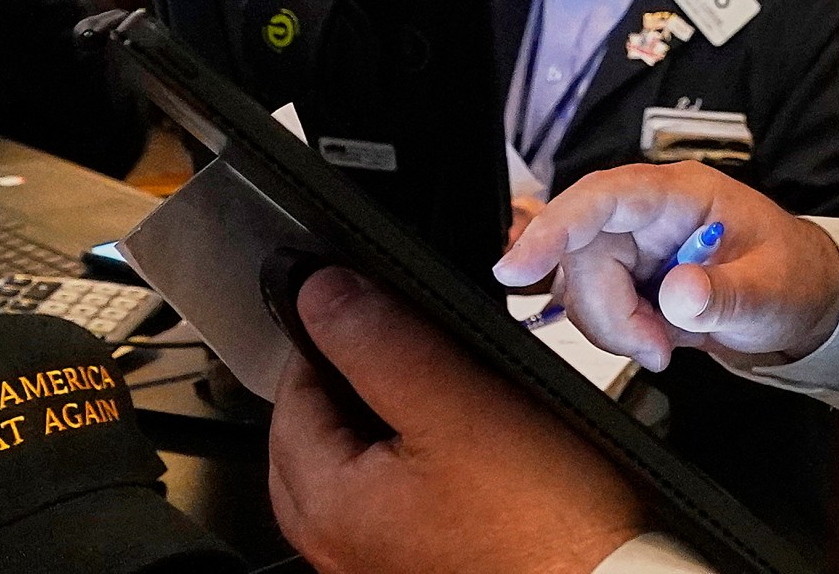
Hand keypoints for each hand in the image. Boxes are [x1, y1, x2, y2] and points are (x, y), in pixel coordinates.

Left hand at [268, 266, 646, 573]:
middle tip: (412, 350)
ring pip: (354, 472)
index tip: (374, 309)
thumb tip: (321, 293)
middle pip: (313, 440)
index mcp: (329, 508)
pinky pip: (391, 506)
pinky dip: (410, 468)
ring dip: (382, 426)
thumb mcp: (458, 403)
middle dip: (350, 385)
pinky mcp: (422, 570)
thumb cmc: (548, 519)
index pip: (291, 396)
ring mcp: (378, 567)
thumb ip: (378, 342)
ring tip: (444, 396)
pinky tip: (463, 453)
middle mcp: (339, 550)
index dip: (329, 338)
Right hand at [493, 162, 838, 372]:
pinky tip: (658, 342)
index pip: (603, 198)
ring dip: (613, 327)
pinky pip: (595, 305)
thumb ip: (725, 294)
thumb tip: (677, 294)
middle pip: (582, 253)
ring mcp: (636, 245)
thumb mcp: (772, 291)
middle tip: (655, 348)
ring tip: (664, 346)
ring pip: (581, 284)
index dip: (554, 227)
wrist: (803, 302)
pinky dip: (618, 333)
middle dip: (607, 311)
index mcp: (681, 195)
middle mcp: (649, 214)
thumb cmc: (795, 277)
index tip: (515, 267)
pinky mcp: (629, 276)